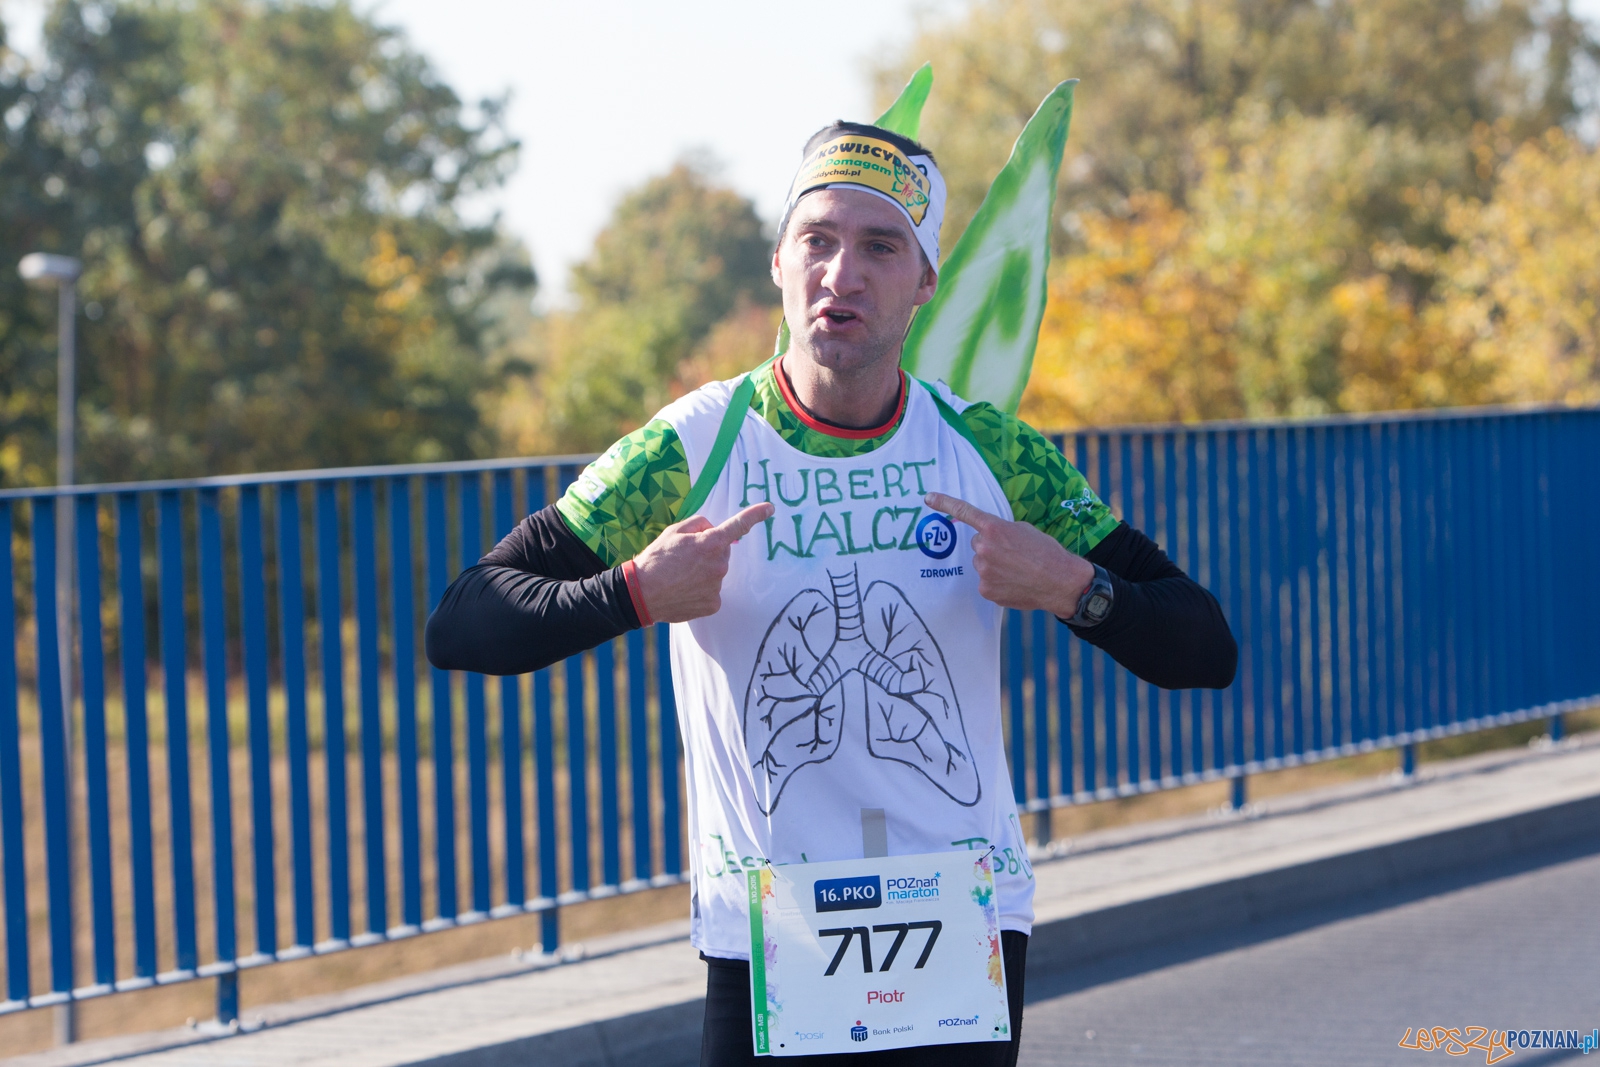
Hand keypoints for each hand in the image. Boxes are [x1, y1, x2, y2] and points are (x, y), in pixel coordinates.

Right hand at [632, 502, 774, 622]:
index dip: (755, 515)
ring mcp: (717, 586)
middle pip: (722, 552)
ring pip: (716, 572)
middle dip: (709, 551)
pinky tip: (684, 589)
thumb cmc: (655, 559)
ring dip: (704, 572)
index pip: (738, 525)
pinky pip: (712, 591)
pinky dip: (701, 590)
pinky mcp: (713, 603)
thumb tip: (713, 529)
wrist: (641, 594)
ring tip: (680, 576)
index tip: (769, 508)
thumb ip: (699, 524)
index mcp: (710, 543)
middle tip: (684, 558)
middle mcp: (719, 565)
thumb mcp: (674, 531)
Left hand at [924, 492, 1094, 617]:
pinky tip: (1014, 582)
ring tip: (1017, 570)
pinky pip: (985, 581)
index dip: (945, 503)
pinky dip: (997, 581)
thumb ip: (1001, 530)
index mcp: (994, 528)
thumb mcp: (1024, 530)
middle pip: (978, 543)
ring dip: (994, 565)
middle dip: (991, 547)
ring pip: (981, 563)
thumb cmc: (1046, 552)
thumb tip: (988, 537)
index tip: (928, 497)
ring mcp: (983, 570)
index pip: (965, 512)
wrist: (1059, 581)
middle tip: (1013, 554)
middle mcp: (984, 547)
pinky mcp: (986, 589)